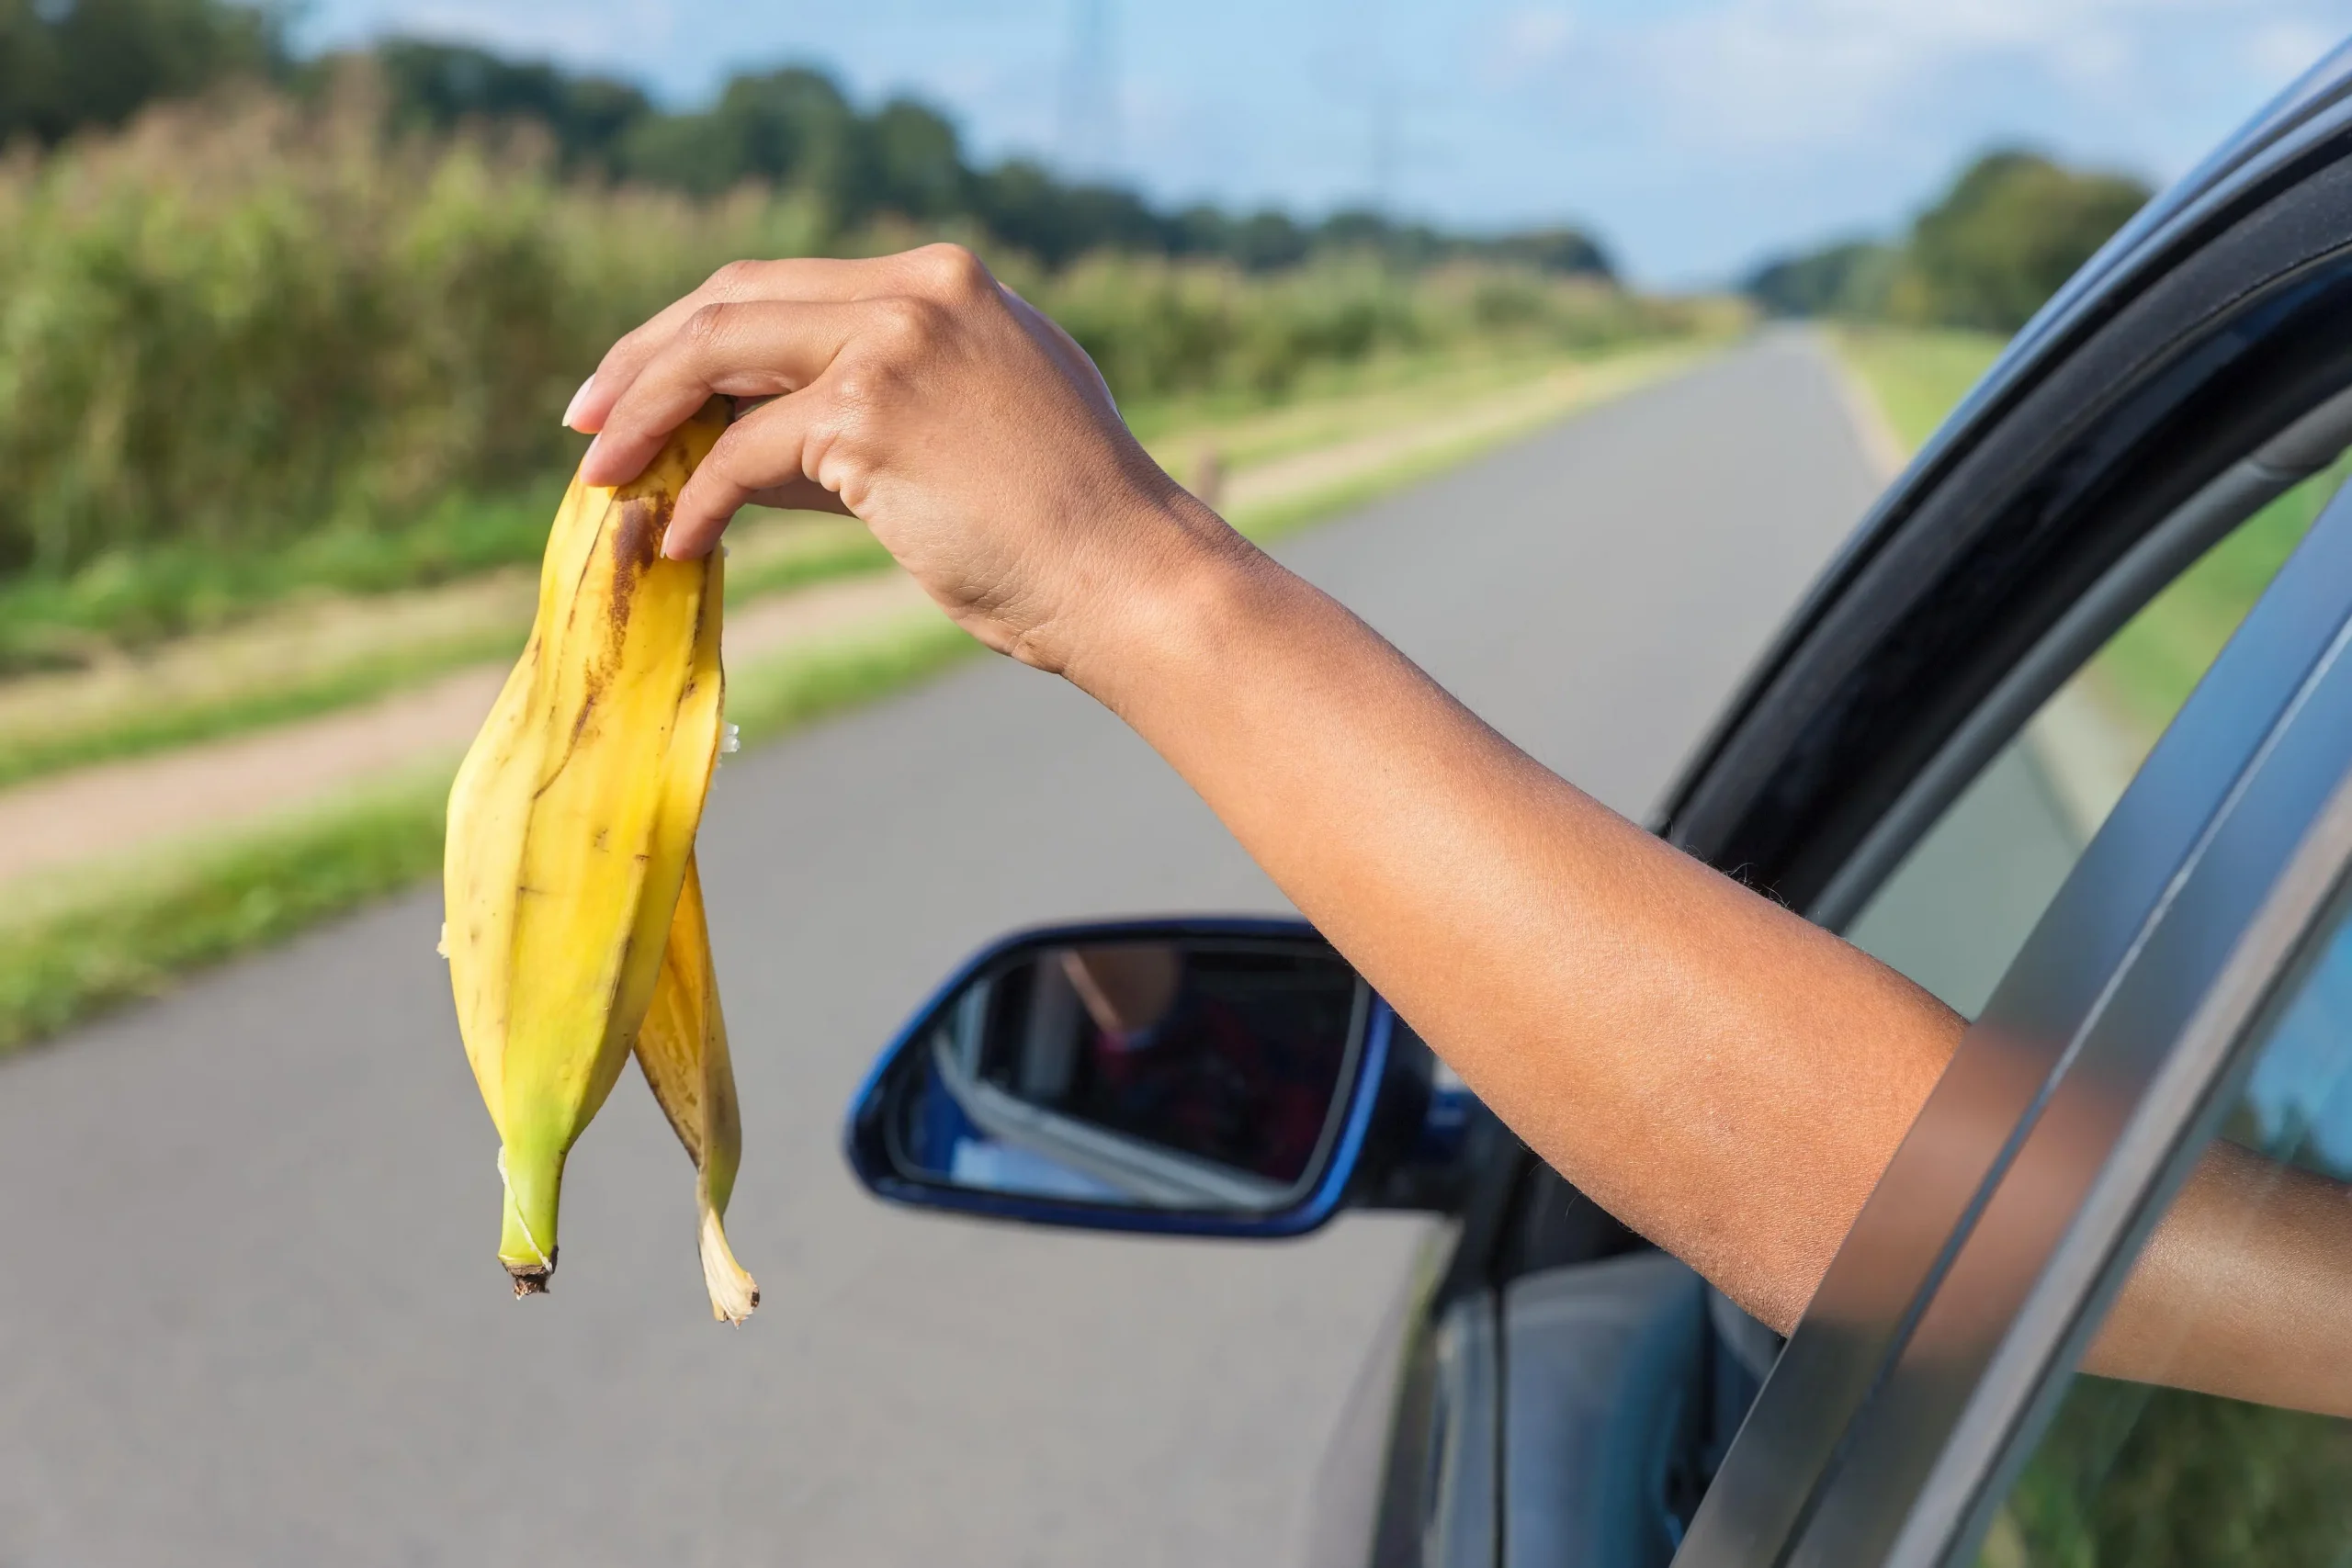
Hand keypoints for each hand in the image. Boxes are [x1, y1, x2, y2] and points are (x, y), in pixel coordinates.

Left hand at [566, 245, 1248, 676]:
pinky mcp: (872, 414)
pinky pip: (743, 453)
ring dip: (643, 419)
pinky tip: (678, 539)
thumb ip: (867, 411)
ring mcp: (895, 343)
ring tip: (600, 476)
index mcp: (946, 281)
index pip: (782, 286)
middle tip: (585, 421)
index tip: (638, 384)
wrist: (1130, 576)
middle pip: (733, 301)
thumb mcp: (969, 432)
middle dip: (642, 360)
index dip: (693, 332)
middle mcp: (919, 290)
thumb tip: (735, 445)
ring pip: (718, 356)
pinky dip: (697, 497)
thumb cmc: (1060, 529)